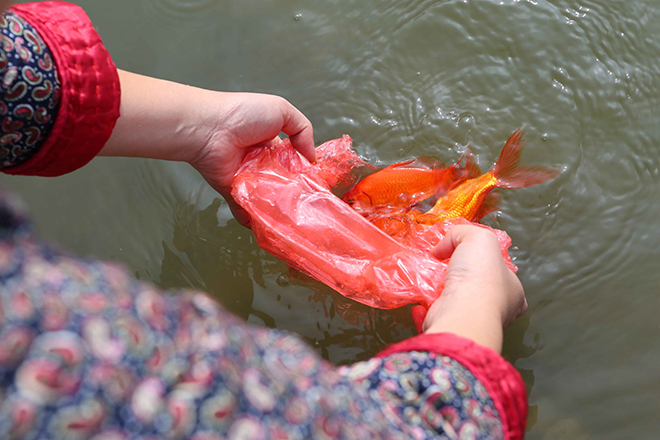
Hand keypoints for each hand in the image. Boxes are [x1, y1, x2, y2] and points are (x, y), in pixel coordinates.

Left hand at [101, 71, 314, 226]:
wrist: (210, 128)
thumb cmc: (242, 114)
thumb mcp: (282, 110)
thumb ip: (303, 130)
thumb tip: (311, 158)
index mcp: (270, 140)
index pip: (292, 159)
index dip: (304, 171)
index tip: (317, 184)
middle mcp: (259, 159)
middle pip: (281, 180)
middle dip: (294, 191)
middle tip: (308, 204)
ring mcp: (246, 177)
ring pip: (266, 196)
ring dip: (279, 206)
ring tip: (294, 217)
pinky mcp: (233, 191)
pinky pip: (245, 208)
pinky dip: (254, 219)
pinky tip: (268, 226)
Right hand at [423, 224, 526, 351]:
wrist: (462, 310)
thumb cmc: (480, 275)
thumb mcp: (479, 237)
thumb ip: (462, 234)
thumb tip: (442, 249)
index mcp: (513, 293)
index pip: (508, 281)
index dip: (491, 268)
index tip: (472, 260)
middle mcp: (496, 311)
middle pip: (479, 292)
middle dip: (461, 281)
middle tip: (444, 268)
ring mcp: (472, 323)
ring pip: (455, 306)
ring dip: (439, 294)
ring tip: (426, 280)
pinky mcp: (449, 329)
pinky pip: (435, 318)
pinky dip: (424, 311)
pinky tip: (419, 302)